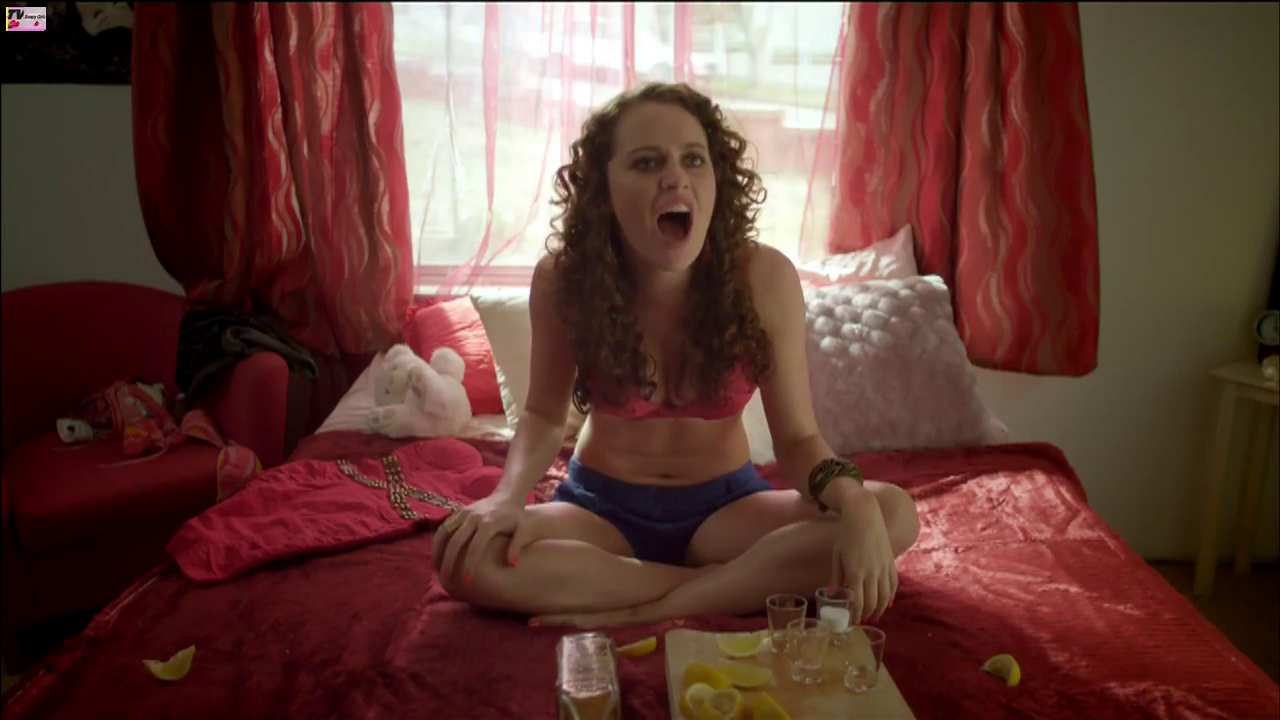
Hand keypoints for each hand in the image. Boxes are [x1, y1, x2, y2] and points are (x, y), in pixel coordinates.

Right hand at [435, 493, 524, 582]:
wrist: (508, 494)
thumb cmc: (515, 516)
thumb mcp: (522, 529)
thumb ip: (516, 546)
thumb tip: (511, 565)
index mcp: (489, 523)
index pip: (475, 547)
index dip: (470, 565)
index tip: (467, 581)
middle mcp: (474, 517)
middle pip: (456, 541)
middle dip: (449, 561)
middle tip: (445, 578)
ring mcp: (465, 513)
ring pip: (445, 532)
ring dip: (439, 550)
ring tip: (437, 568)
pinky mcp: (460, 511)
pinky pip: (445, 526)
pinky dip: (439, 540)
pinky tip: (438, 554)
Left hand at [830, 491, 897, 622]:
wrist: (865, 516)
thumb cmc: (846, 534)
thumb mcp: (837, 555)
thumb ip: (837, 575)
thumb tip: (832, 593)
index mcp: (856, 571)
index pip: (857, 601)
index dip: (856, 614)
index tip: (853, 621)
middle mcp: (872, 572)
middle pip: (872, 601)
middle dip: (867, 614)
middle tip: (863, 620)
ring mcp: (884, 567)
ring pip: (885, 595)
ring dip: (880, 608)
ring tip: (874, 615)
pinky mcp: (892, 562)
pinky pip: (894, 584)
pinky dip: (891, 596)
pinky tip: (887, 602)